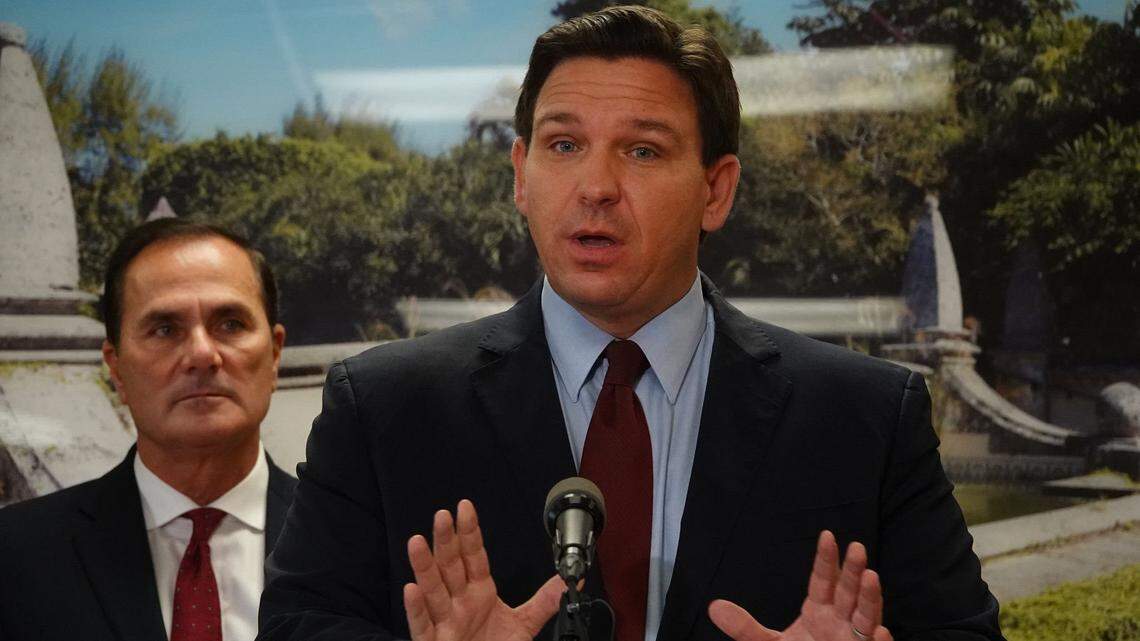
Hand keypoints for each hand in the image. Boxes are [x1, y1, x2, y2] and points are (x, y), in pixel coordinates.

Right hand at [403, 499, 563, 640]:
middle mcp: (459, 603)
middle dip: (446, 541)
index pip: (474, 556)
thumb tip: (569, 580)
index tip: (465, 508)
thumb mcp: (523, 625)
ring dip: (424, 566)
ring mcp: (445, 622)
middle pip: (450, 566)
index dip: (469, 533)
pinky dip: (416, 608)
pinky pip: (422, 624)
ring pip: (432, 590)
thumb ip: (544, 601)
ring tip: (416, 542)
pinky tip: (411, 589)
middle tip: (443, 515)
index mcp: (479, 593)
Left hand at [708, 531, 892, 640]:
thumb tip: (713, 607)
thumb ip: (745, 628)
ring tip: (872, 577)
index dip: (826, 559)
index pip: (823, 581)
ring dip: (871, 599)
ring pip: (867, 617)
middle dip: (853, 571)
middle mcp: (841, 623)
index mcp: (820, 612)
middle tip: (857, 547)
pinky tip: (880, 631)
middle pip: (848, 593)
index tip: (827, 535)